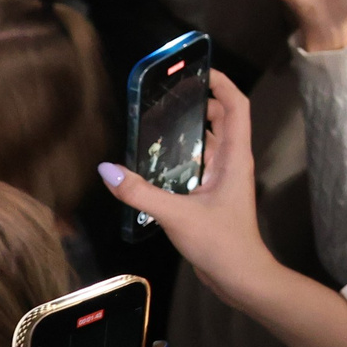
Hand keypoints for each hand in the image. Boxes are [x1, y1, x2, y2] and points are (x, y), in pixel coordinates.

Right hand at [96, 70, 276, 302]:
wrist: (240, 276)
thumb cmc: (220, 242)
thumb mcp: (176, 215)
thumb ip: (140, 193)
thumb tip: (107, 169)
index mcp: (236, 157)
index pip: (237, 107)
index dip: (223, 84)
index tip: (200, 70)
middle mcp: (234, 163)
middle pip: (225, 120)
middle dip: (203, 102)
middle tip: (170, 94)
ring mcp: (225, 179)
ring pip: (211, 143)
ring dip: (193, 129)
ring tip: (160, 119)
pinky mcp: (214, 195)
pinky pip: (201, 164)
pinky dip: (185, 154)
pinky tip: (159, 159)